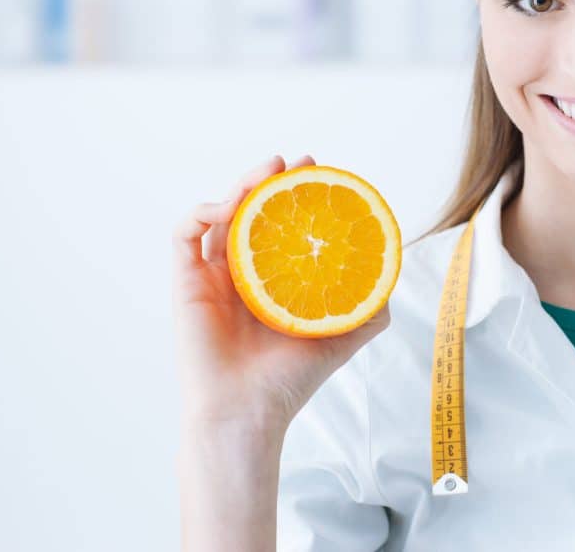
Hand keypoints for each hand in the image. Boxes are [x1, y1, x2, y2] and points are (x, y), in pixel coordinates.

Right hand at [171, 154, 390, 432]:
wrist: (248, 412)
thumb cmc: (289, 381)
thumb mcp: (341, 337)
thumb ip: (368, 310)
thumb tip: (389, 280)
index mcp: (273, 282)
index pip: (281, 227)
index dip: (296, 196)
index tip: (319, 174)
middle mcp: (241, 274)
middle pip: (250, 212)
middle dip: (271, 180)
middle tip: (295, 162)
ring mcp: (211, 276)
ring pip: (219, 214)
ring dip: (241, 185)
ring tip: (269, 170)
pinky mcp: (185, 282)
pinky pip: (184, 234)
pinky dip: (202, 210)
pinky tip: (228, 205)